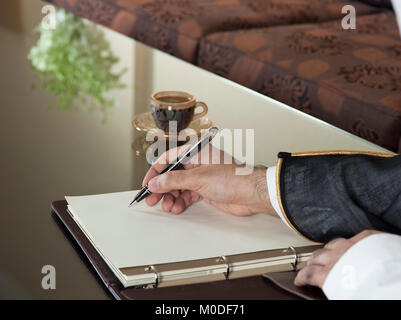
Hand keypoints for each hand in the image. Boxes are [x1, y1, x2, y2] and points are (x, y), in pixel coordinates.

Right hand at [142, 145, 274, 215]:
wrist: (252, 194)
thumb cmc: (234, 178)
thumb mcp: (198, 178)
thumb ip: (174, 180)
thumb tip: (156, 182)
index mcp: (196, 152)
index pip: (168, 159)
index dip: (155, 172)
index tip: (147, 183)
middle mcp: (198, 162)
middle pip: (172, 174)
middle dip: (161, 188)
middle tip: (152, 199)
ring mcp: (202, 176)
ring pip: (179, 187)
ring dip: (171, 197)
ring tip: (167, 206)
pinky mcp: (206, 189)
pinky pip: (188, 195)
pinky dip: (181, 202)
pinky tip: (177, 208)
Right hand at [294, 230, 381, 287]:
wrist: (396, 278)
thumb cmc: (372, 290)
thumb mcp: (345, 295)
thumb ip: (334, 290)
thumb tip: (331, 290)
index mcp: (330, 275)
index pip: (308, 274)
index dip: (301, 277)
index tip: (299, 279)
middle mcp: (337, 258)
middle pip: (317, 256)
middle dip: (312, 262)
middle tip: (310, 266)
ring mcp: (351, 245)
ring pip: (332, 244)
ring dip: (327, 250)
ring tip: (327, 253)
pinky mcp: (367, 238)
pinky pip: (353, 237)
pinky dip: (349, 242)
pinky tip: (351, 243)